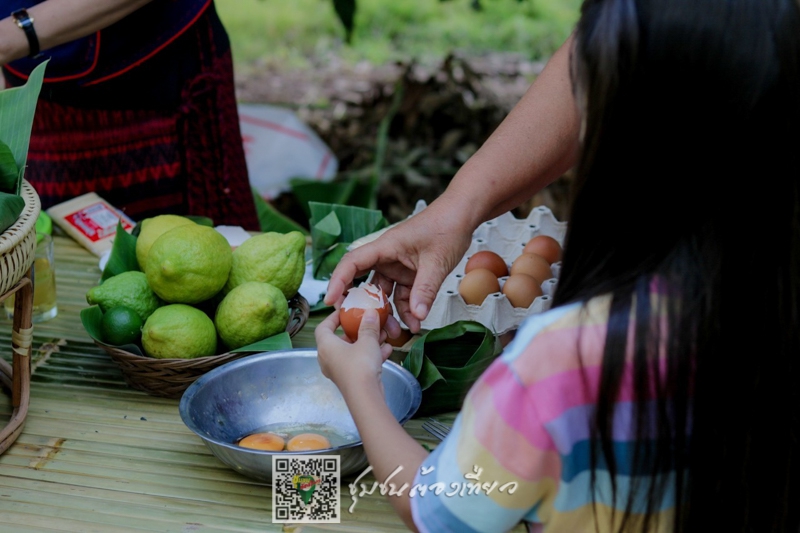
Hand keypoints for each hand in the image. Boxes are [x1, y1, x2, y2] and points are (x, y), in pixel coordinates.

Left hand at [315, 308, 393, 394]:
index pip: (323, 328)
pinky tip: (387, 350)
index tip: (344, 312)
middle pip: (340, 340)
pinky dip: (371, 356)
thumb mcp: (367, 341)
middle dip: (356, 331)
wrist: (365, 397)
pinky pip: (359, 363)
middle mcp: (328, 359)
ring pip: (352, 352)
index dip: (332, 318)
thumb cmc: (360, 365)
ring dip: (367, 343)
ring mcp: (338, 370)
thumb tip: (370, 313)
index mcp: (326, 346)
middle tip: (367, 324)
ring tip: (382, 336)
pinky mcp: (349, 379)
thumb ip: (368, 326)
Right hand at [323, 198, 474, 332]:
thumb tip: (417, 316)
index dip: (338, 281)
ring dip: (389, 313)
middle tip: (363, 326)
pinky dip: (407, 309)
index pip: (352, 263)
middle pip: (365, 283)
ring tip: (397, 333)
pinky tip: (414, 322)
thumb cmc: (446, 226)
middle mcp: (387, 257)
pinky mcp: (410, 273)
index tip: (331, 301)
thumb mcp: (436, 261)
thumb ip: (425, 289)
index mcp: (385, 247)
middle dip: (364, 307)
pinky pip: (403, 295)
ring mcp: (398, 266)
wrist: (463, 216)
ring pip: (385, 294)